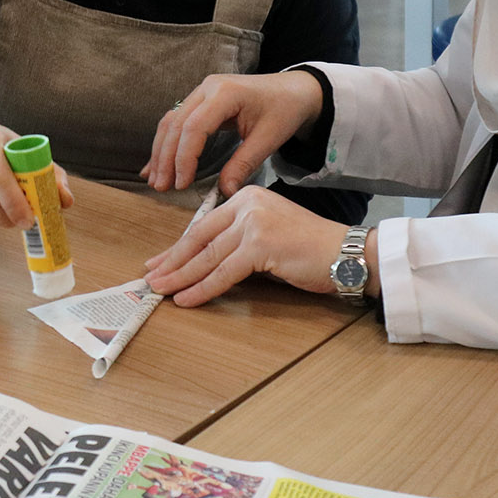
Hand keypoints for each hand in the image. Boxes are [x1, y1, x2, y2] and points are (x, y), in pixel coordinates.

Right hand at [142, 71, 323, 197]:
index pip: (194, 127)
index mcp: (226, 92)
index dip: (184, 158)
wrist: (294, 90)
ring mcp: (201, 92)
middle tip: (162, 186)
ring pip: (171, 122)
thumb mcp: (268, 139)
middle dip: (165, 158)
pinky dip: (166, 143)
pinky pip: (177, 121)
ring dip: (161, 152)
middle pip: (176, 125)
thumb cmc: (284, 109)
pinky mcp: (200, 100)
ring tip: (156, 180)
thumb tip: (225, 192)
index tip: (182, 183)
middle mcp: (208, 88)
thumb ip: (243, 164)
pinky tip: (156, 164)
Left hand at [142, 186, 357, 307]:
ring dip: (180, 277)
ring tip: (160, 290)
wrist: (346, 253)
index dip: (178, 248)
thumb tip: (206, 264)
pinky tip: (186, 299)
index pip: (204, 226)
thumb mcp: (268, 236)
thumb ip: (239, 243)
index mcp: (246, 198)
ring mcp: (253, 223)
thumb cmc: (311, 250)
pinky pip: (223, 273)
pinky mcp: (260, 245)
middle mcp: (247, 205)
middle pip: (200, 239)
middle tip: (151, 278)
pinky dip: (202, 288)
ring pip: (207, 256)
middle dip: (172, 262)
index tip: (159, 262)